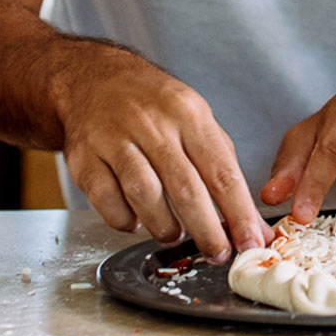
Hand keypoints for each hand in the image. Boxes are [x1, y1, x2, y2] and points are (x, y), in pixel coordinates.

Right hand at [56, 55, 267, 261]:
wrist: (93, 81)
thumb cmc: (154, 107)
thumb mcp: (195, 120)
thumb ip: (223, 169)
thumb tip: (250, 223)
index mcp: (188, 114)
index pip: (222, 172)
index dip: (239, 214)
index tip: (252, 244)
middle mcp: (152, 124)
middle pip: (185, 188)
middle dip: (207, 230)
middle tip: (218, 255)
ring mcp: (114, 139)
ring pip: (144, 194)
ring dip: (164, 226)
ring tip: (175, 236)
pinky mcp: (84, 158)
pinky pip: (107, 200)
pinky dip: (125, 220)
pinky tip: (136, 221)